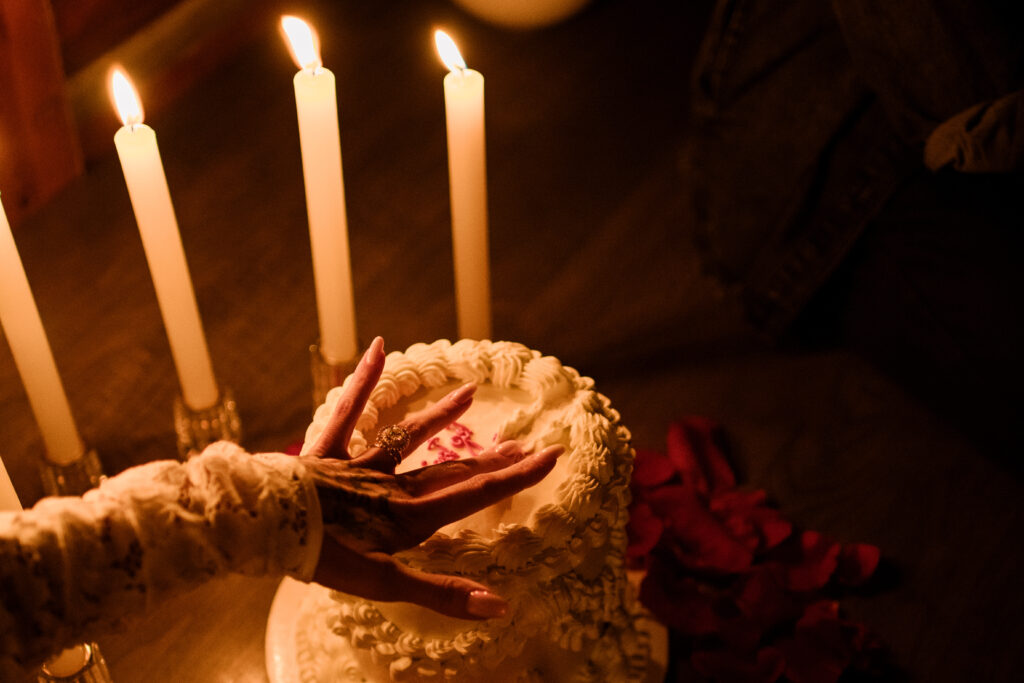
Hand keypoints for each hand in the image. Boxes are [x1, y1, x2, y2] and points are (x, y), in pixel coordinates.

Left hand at [298, 337, 563, 619]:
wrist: (267, 528)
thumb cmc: (326, 559)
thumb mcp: (385, 585)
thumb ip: (442, 594)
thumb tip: (499, 605)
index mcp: (410, 516)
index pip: (475, 494)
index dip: (517, 477)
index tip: (551, 455)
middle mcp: (393, 485)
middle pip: (452, 469)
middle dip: (492, 459)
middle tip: (525, 444)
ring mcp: (360, 464)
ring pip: (408, 436)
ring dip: (440, 415)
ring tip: (470, 392)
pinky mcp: (327, 450)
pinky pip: (349, 410)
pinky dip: (364, 379)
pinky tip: (379, 347)